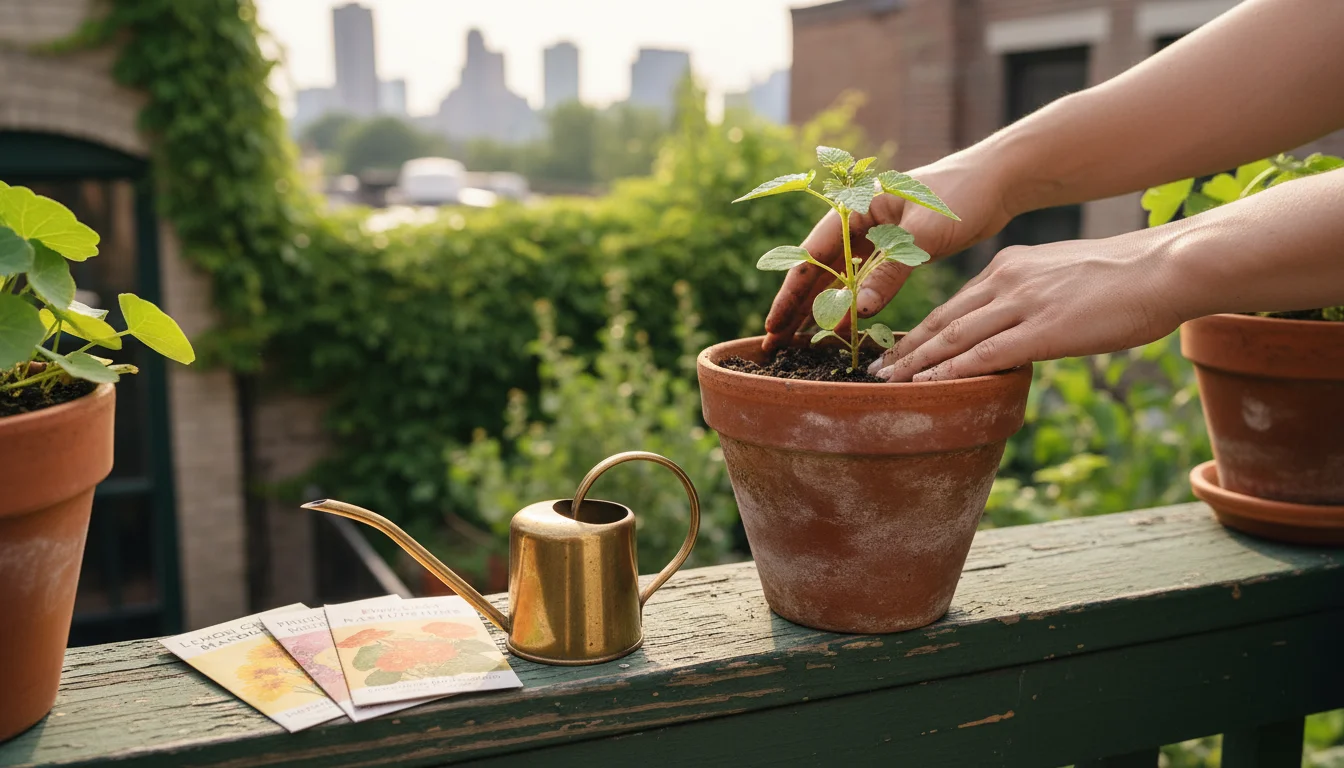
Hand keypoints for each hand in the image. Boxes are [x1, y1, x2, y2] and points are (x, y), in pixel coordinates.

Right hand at [762, 151, 1016, 351]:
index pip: (812, 254)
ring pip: (838, 278)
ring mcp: (875, 237)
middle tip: (776, 343)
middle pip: (818, 270)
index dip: (791, 292)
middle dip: (796, 306)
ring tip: (799, 343)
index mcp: (855, 207)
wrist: (997, 181)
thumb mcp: (923, 235)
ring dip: (820, 309)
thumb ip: (890, 272)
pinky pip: (864, 281)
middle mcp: (858, 222)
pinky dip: (852, 304)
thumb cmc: (959, 195)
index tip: (774, 323)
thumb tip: (858, 312)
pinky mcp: (894, 250)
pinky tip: (842, 328)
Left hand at [868, 231, 1185, 381]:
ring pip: (955, 337)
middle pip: (944, 320)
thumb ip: (1035, 295)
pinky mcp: (1043, 329)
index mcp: (1011, 266)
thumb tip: (1024, 322)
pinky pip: (986, 354)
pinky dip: (953, 372)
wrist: (1164, 268)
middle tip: (878, 369)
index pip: (956, 303)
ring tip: (891, 383)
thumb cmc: (1126, 277)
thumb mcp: (1065, 275)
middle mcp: (1007, 280)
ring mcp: (1023, 303)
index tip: (899, 347)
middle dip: (908, 348)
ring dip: (919, 363)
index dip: (924, 329)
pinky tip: (931, 386)